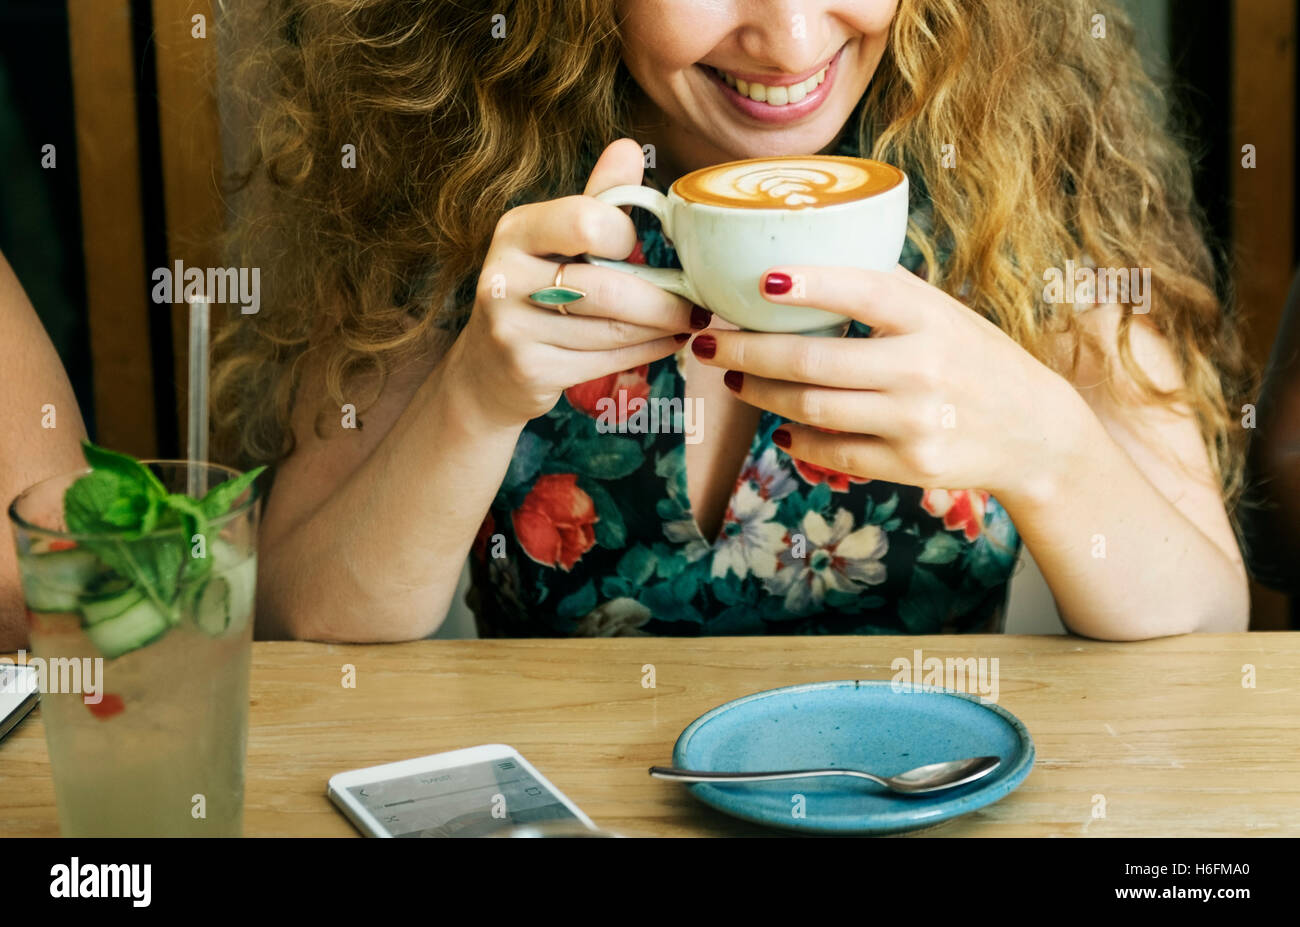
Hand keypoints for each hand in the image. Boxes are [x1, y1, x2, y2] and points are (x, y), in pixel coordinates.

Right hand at [443, 138, 708, 427]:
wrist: (489, 366)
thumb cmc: (537, 290)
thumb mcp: (557, 239)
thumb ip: (596, 198)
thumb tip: (628, 148)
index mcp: (516, 230)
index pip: (585, 223)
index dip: (625, 236)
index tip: (642, 247)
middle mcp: (504, 276)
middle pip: (607, 289)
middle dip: (664, 300)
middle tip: (697, 303)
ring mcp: (512, 328)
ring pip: (612, 330)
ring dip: (663, 328)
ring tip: (689, 321)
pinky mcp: (529, 369)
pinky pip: (605, 360)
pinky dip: (648, 352)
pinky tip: (667, 343)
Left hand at [690, 264, 1078, 499]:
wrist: (1035, 432)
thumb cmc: (974, 358)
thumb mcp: (943, 312)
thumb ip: (883, 289)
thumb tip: (802, 258)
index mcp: (930, 317)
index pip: (864, 291)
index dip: (811, 284)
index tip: (761, 279)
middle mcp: (923, 367)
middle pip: (815, 359)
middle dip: (748, 350)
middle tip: (708, 341)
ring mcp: (916, 421)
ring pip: (813, 408)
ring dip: (760, 393)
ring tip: (733, 378)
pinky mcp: (911, 466)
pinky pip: (833, 453)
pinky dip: (796, 440)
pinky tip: (778, 427)